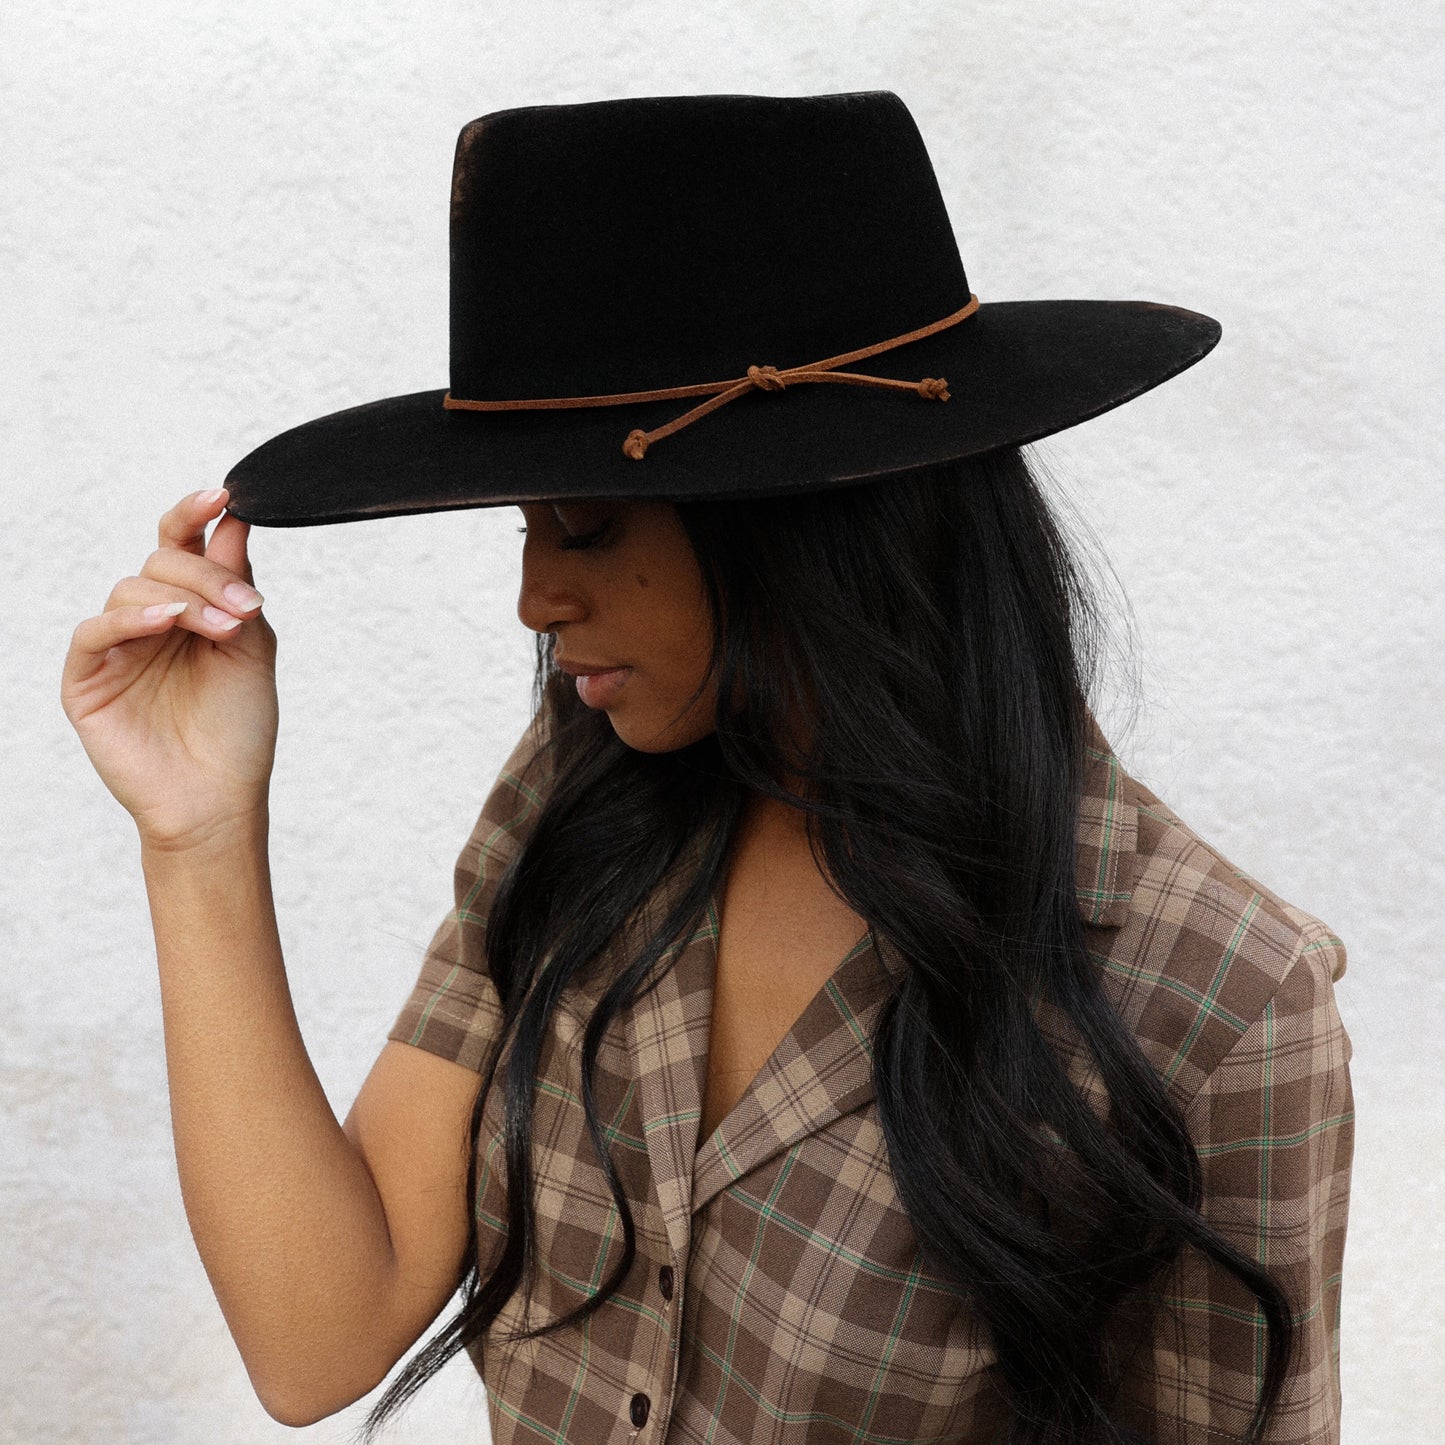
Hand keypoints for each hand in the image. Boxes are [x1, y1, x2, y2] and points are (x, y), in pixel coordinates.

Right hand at [62, 488, 278, 849]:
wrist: (219, 800)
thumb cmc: (237, 731)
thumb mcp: (251, 648)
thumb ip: (238, 587)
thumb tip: (233, 520)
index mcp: (190, 608)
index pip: (182, 545)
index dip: (195, 514)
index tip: (223, 494)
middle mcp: (149, 620)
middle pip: (162, 561)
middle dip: (208, 576)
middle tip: (244, 610)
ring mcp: (115, 647)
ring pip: (130, 587)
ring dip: (184, 599)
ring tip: (223, 632)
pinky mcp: (86, 678)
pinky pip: (95, 631)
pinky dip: (132, 618)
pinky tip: (167, 621)